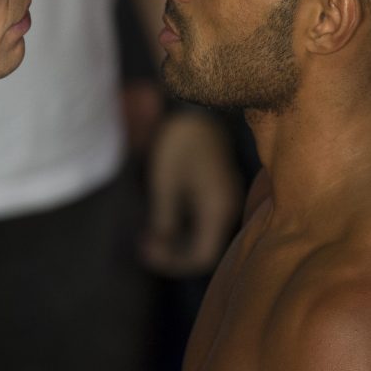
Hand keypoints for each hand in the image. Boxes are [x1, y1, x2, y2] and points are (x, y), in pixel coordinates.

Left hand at [141, 109, 242, 276]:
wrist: (193, 107)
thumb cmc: (177, 145)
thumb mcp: (165, 187)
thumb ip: (164, 222)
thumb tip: (161, 248)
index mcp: (218, 210)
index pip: (202, 257)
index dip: (173, 263)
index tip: (146, 251)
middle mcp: (228, 208)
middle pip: (204, 248)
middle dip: (173, 253)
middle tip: (142, 245)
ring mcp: (225, 198)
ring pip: (203, 235)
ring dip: (176, 240)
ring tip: (148, 235)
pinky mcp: (218, 190)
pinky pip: (203, 220)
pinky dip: (183, 226)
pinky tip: (161, 220)